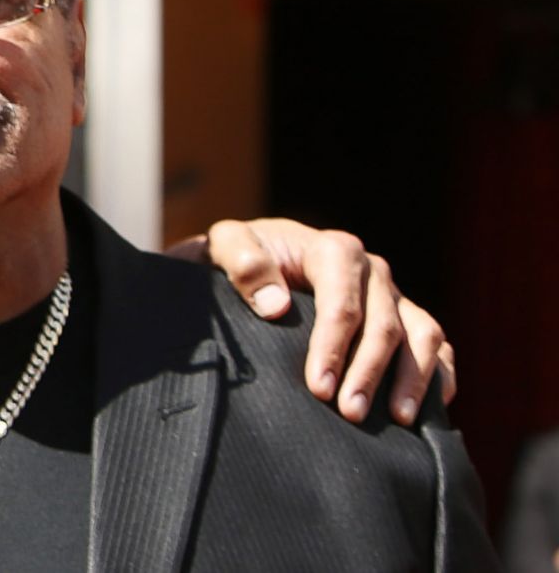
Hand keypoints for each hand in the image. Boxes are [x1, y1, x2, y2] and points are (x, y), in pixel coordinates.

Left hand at [166, 219, 453, 425]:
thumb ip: (243, 264)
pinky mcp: (406, 319)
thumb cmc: (239, 257)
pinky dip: (439, 375)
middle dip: (368, 373)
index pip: (342, 305)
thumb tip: (276, 307)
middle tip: (350, 415)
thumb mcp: (225, 245)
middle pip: (384, 326)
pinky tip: (428, 410)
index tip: (318, 388)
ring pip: (422, 335)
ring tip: (398, 420)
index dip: (334, 348)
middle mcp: (373, 271)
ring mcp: (394, 296)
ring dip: (413, 379)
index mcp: (334, 251)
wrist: (253, 260)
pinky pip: (436, 346)